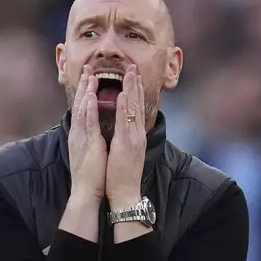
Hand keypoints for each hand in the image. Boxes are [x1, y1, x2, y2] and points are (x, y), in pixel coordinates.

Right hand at [67, 65, 107, 203]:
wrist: (86, 191)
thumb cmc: (92, 174)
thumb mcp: (91, 152)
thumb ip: (91, 139)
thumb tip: (95, 131)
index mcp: (82, 135)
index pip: (84, 109)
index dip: (86, 92)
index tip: (90, 77)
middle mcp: (80, 133)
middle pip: (82, 104)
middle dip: (85, 85)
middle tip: (88, 67)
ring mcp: (82, 137)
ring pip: (84, 109)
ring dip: (87, 91)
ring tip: (90, 75)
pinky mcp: (87, 143)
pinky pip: (88, 122)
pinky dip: (90, 108)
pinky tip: (92, 96)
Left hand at [106, 65, 145, 209]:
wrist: (126, 193)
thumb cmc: (122, 176)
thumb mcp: (126, 154)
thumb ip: (126, 140)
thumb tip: (124, 131)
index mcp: (135, 136)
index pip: (137, 110)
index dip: (135, 92)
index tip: (133, 77)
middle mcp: (137, 135)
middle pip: (138, 105)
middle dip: (136, 85)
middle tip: (133, 67)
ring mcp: (133, 139)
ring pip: (134, 109)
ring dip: (132, 90)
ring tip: (130, 72)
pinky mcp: (127, 145)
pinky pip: (126, 123)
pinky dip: (125, 107)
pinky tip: (124, 94)